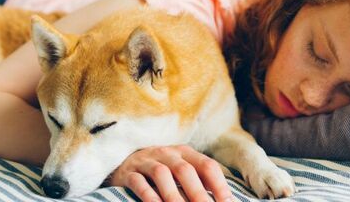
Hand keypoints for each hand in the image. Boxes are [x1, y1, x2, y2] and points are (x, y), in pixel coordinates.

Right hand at [107, 145, 231, 201]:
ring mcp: (147, 161)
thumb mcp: (181, 171)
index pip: (207, 165)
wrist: (123, 164)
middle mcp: (167, 153)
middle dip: (198, 193)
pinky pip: (139, 182)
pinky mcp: (129, 172)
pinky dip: (149, 195)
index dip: (219, 185)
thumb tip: (226, 201)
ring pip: (162, 174)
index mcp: (185, 153)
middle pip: (185, 170)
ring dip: (174, 195)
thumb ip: (199, 182)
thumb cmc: (161, 173)